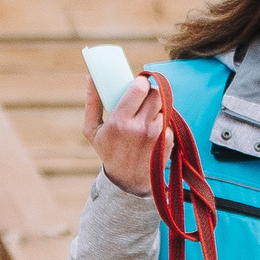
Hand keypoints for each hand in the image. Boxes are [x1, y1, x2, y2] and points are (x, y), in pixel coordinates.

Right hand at [84, 71, 171, 198]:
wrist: (128, 181)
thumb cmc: (108, 152)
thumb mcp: (92, 130)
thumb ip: (92, 102)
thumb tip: (90, 77)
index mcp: (120, 121)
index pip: (139, 89)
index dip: (141, 82)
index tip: (139, 83)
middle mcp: (140, 127)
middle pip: (155, 94)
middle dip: (150, 93)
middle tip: (144, 97)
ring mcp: (157, 135)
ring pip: (164, 105)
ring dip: (157, 106)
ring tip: (147, 114)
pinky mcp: (168, 141)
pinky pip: (169, 120)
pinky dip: (163, 120)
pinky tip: (153, 128)